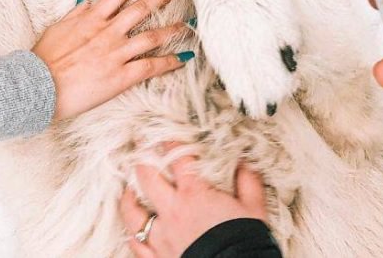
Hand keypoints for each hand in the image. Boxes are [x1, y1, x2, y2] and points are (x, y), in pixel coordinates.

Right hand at [32, 0, 192, 120]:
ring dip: (172, 29)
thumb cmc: (44, 58)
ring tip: (187, 24)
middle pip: (141, 9)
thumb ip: (76, 14)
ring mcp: (116, 54)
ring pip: (151, 37)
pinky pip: (150, 67)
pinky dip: (168, 62)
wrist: (38, 85)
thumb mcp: (58, 28)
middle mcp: (107, 33)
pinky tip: (182, 58)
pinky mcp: (120, 77)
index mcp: (92, 19)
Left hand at [120, 143, 267, 256]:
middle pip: (146, 178)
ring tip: (128, 189)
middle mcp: (172, 212)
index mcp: (194, 194)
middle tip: (140, 153)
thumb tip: (244, 163)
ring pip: (133, 213)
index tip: (165, 136)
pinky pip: (136, 245)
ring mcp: (162, 238)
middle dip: (142, 162)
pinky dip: (132, 234)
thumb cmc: (245, 243)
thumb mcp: (254, 209)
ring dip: (128, 198)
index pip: (177, 158)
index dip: (169, 142)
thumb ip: (248, 182)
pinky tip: (133, 228)